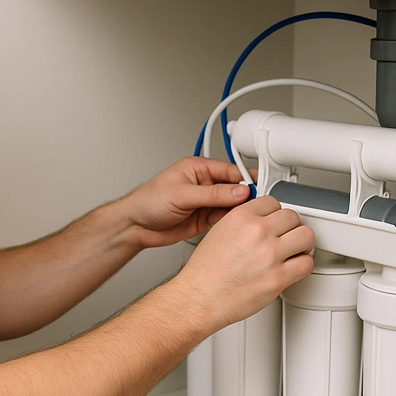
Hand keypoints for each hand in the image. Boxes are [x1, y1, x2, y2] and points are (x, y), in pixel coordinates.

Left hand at [118, 157, 250, 249]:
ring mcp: (206, 202)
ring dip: (241, 210)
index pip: (230, 170)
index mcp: (198, 169)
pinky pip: (225, 218)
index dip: (246, 179)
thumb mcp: (182, 195)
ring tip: (250, 217)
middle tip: (259, 204)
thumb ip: (212, 194)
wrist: (135, 226)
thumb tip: (239, 191)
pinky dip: (233, 222)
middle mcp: (204, 184)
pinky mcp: (205, 218)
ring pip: (232, 204)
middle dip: (247, 196)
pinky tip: (238, 225)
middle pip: (235, 188)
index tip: (259, 188)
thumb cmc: (148, 201)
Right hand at [174, 196, 314, 332]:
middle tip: (285, 237)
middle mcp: (257, 232)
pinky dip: (303, 265)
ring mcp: (270, 254)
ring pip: (306, 236)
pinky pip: (307, 263)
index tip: (274, 223)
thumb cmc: (205, 272)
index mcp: (241, 217)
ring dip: (302, 243)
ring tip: (294, 250)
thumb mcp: (218, 231)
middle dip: (289, 228)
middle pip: (293, 217)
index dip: (275, 214)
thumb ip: (243, 222)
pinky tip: (293, 267)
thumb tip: (262, 220)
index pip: (273, 202)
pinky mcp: (279, 277)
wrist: (200, 298)